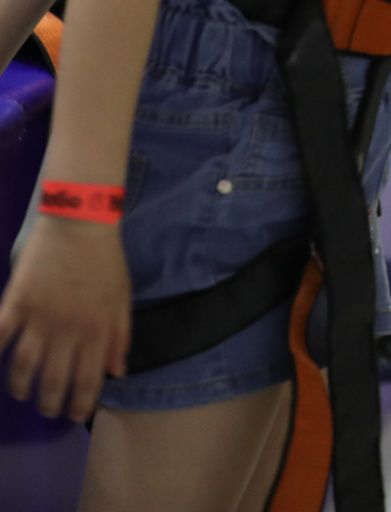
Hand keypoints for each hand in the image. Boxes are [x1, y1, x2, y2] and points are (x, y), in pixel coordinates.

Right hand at [0, 216, 130, 419]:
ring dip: (20, 385)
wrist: (80, 225)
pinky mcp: (17, 302)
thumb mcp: (123, 299)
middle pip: (53, 378)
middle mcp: (67, 330)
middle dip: (49, 402)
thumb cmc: (106, 262)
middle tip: (46, 411)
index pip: (88, 379)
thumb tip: (117, 372)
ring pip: (24, 365)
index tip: (74, 416)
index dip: (81, 402)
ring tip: (21, 394)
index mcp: (97, 331)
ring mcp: (39, 318)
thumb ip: (121, 337)